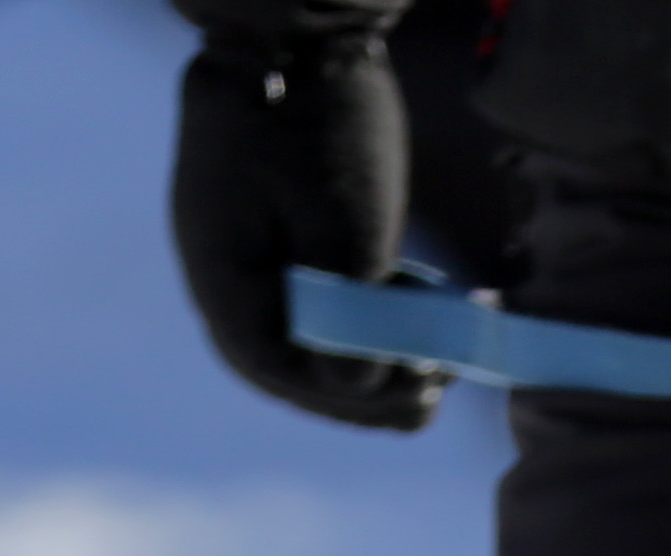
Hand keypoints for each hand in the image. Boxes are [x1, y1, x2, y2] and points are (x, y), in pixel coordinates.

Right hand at [170, 34, 440, 431]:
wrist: (296, 38)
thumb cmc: (316, 121)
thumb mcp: (343, 218)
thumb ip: (350, 305)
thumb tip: (357, 389)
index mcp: (223, 273)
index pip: (277, 370)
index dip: (349, 401)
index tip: (418, 400)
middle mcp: (227, 276)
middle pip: (297, 368)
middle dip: (372, 385)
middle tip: (441, 385)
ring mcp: (252, 259)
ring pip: (316, 343)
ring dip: (382, 355)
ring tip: (447, 351)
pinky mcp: (284, 241)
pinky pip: (327, 306)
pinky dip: (378, 318)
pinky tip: (433, 311)